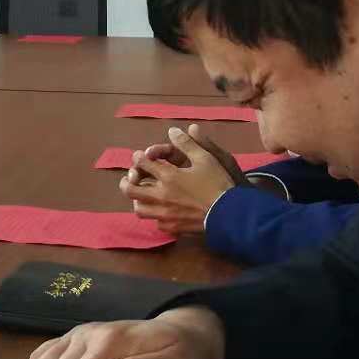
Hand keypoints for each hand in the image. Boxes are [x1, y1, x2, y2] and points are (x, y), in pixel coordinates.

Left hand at [120, 126, 239, 234]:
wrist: (230, 213)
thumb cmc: (217, 183)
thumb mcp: (205, 158)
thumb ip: (187, 143)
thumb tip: (172, 130)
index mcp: (168, 176)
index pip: (142, 163)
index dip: (139, 157)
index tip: (140, 156)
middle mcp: (161, 195)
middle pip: (130, 189)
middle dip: (127, 180)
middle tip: (131, 177)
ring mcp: (164, 214)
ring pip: (139, 208)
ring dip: (138, 200)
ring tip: (143, 195)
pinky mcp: (173, 227)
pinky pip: (156, 223)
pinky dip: (155, 216)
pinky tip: (161, 211)